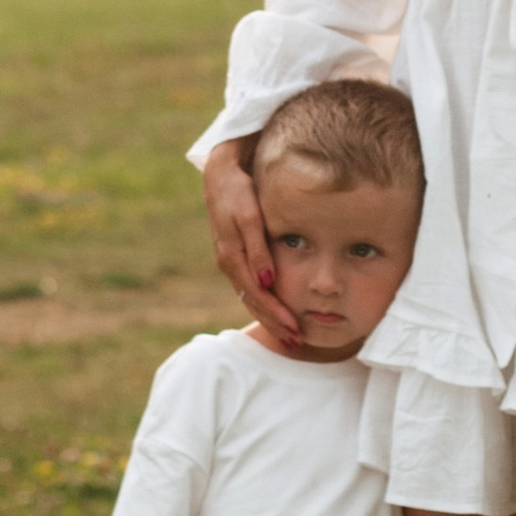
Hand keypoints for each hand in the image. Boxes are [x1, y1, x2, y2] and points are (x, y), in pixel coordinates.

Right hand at [204, 140, 300, 344]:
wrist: (220, 173)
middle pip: (253, 302)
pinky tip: (275, 308)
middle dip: (274, 324)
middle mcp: (229, 264)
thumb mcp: (249, 217)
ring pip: (250, 297)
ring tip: (288, 334)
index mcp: (232, 258)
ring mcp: (230, 260)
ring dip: (269, 317)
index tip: (295, 330)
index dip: (276, 315)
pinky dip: (263, 302)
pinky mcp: (235, 254)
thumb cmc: (238, 191)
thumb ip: (258, 250)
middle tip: (296, 342)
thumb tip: (267, 283)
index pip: (257, 296)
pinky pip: (248, 286)